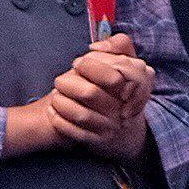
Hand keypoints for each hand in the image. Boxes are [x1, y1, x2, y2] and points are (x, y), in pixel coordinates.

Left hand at [58, 34, 153, 159]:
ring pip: (80, 115)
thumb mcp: (128, 64)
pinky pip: (74, 133)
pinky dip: (59, 120)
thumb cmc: (120, 89)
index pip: (112, 75)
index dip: (90, 67)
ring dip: (60, 102)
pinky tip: (53, 111)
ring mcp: (112, 127)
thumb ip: (119, 45)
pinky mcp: (98, 142)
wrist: (125, 131)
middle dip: (69, 83)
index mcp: (135, 87)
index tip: (77, 64)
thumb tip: (95, 47)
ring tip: (55, 95)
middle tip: (60, 80)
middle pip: (90, 93)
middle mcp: (125, 109)